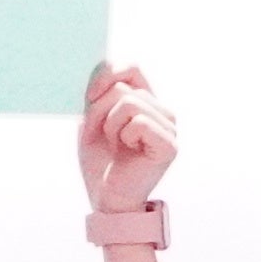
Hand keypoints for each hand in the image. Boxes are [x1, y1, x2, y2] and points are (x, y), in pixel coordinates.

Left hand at [77, 60, 176, 214]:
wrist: (107, 198)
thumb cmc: (100, 162)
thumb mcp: (91, 120)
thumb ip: (99, 91)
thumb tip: (106, 63)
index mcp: (147, 102)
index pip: (132, 68)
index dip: (107, 76)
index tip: (90, 97)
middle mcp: (163, 111)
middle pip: (124, 88)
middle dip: (100, 112)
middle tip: (104, 137)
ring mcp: (169, 127)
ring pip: (129, 103)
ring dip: (110, 126)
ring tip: (116, 144)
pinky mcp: (169, 145)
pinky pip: (139, 122)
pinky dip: (124, 136)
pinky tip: (129, 151)